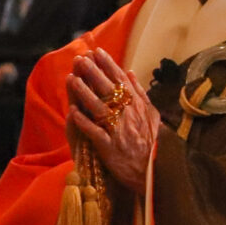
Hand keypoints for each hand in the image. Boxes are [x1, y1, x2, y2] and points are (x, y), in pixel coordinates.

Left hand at [67, 50, 159, 195]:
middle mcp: (129, 116)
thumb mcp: (152, 116)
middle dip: (93, 73)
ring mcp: (120, 132)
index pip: (122, 81)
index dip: (108, 65)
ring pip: (100, 108)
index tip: (96, 51)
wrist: (154, 173)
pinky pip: (96, 133)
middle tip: (80, 59)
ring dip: (84, 93)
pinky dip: (85, 122)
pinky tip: (73, 112)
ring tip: (71, 78)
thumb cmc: (152, 143)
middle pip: (109, 90)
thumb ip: (141, 94)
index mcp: (138, 107)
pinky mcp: (111, 148)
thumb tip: (130, 73)